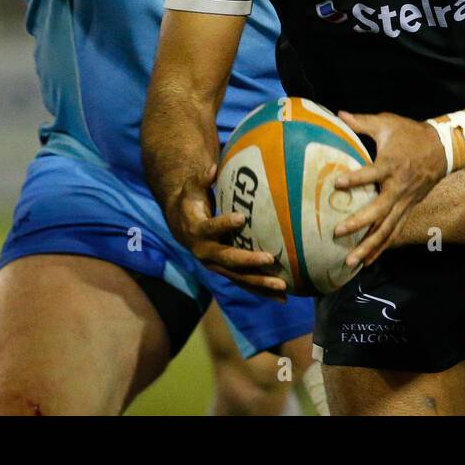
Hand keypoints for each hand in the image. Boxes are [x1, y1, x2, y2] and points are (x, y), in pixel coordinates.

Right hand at [162, 163, 287, 298]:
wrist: (182, 224)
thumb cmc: (192, 201)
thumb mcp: (193, 188)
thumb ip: (202, 179)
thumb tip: (212, 167)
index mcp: (197, 231)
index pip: (210, 228)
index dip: (223, 224)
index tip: (241, 217)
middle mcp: (205, 252)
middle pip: (228, 259)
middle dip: (249, 261)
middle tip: (270, 259)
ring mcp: (216, 265)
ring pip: (238, 277)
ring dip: (260, 284)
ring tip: (282, 287)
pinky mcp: (226, 272)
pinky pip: (244, 283)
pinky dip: (262, 291)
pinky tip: (282, 297)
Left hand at [332, 111, 448, 267]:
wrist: (444, 148)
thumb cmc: (411, 134)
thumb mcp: (388, 123)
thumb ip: (362, 122)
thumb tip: (338, 114)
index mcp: (392, 164)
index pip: (372, 173)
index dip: (356, 179)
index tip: (337, 183)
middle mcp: (399, 187)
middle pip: (379, 210)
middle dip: (359, 223)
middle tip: (338, 232)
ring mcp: (405, 201)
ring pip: (387, 228)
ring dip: (369, 246)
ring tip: (350, 261)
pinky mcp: (409, 208)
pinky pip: (394, 231)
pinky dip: (382, 247)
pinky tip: (368, 260)